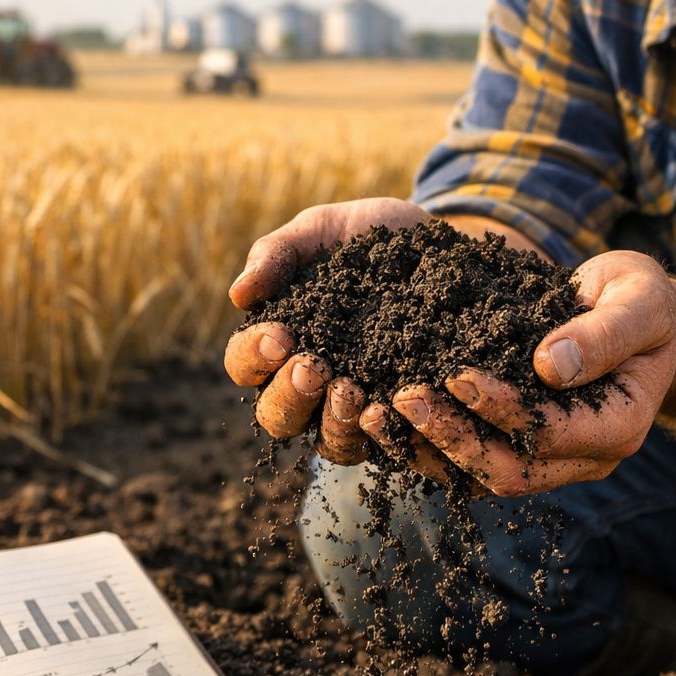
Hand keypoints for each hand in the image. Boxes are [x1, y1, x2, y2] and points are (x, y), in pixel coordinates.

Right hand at [223, 198, 432, 463]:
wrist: (437, 244)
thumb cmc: (365, 236)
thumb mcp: (320, 230)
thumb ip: (277, 254)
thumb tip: (238, 295)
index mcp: (278, 343)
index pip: (244, 364)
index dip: (253, 357)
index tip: (279, 336)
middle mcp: (310, 385)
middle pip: (278, 417)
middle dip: (290, 396)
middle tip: (312, 367)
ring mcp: (356, 406)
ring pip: (329, 443)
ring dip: (334, 422)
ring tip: (351, 391)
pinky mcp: (402, 416)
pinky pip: (387, 444)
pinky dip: (386, 433)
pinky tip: (394, 407)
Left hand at [379, 251, 675, 495]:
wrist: (637, 318)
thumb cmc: (641, 302)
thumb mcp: (640, 302)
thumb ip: (604, 333)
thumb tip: (551, 365)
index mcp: (619, 427)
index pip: (550, 431)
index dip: (501, 409)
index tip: (456, 373)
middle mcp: (583, 458)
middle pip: (508, 471)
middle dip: (451, 438)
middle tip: (402, 398)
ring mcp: (549, 462)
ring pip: (478, 477)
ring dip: (426, 451)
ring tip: (375, 416)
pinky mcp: (518, 449)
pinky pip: (466, 462)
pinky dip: (425, 445)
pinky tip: (383, 419)